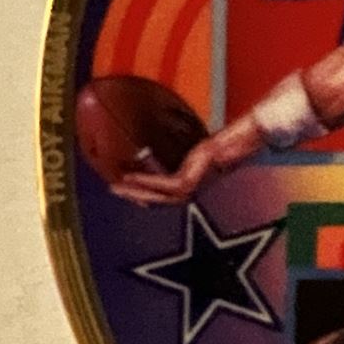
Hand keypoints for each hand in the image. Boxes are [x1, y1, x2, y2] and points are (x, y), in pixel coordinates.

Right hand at [109, 135, 224, 206]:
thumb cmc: (215, 149)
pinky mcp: (188, 183)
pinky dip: (145, 181)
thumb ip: (178, 161)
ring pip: (155, 195)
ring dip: (134, 190)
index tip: (125, 188)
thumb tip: (164, 155)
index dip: (142, 193)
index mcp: (187, 187)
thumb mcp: (192, 155)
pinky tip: (131, 177)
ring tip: (117, 186)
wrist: (230, 145)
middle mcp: (187, 192)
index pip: (160, 195)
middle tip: (113, 190)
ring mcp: (188, 190)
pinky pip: (161, 184)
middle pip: (154, 199)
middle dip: (132, 195)